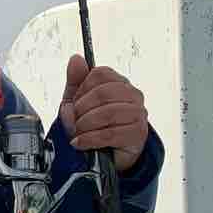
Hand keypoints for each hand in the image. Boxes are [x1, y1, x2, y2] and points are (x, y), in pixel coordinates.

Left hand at [58, 54, 148, 172]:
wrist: (105, 154)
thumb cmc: (92, 125)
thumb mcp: (78, 102)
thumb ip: (76, 81)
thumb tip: (75, 58)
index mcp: (119, 82)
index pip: (100, 74)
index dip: (82, 89)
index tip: (75, 104)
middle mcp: (133, 95)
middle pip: (103, 93)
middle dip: (81, 109)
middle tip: (74, 121)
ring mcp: (138, 114)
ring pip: (108, 113)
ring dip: (85, 125)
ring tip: (77, 133)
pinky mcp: (138, 134)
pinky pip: (110, 134)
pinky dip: (90, 139)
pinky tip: (80, 143)